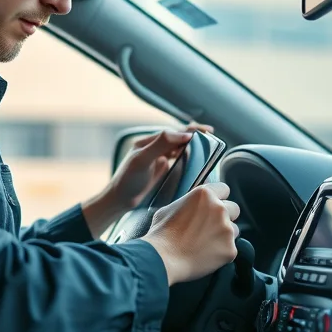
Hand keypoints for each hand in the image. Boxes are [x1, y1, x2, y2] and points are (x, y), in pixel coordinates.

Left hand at [81, 123, 212, 238]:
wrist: (120, 201)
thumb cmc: (127, 180)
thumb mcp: (142, 159)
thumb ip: (160, 144)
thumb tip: (183, 134)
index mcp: (148, 142)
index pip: (173, 132)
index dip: (190, 130)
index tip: (206, 132)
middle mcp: (154, 148)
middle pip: (178, 138)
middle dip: (195, 136)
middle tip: (212, 138)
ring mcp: (158, 160)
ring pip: (180, 149)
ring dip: (193, 147)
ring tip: (208, 147)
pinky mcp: (162, 171)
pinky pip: (178, 161)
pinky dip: (189, 159)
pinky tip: (197, 162)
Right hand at [141, 182, 239, 284]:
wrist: (163, 259)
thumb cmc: (162, 234)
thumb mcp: (169, 208)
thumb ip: (187, 203)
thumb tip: (192, 205)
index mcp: (204, 194)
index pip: (224, 189)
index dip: (219, 197)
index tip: (213, 206)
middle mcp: (219, 208)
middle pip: (234, 208)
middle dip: (225, 216)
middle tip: (210, 227)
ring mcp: (227, 229)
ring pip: (234, 230)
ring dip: (224, 235)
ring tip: (206, 244)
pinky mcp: (230, 249)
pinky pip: (231, 248)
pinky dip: (221, 252)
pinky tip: (206, 255)